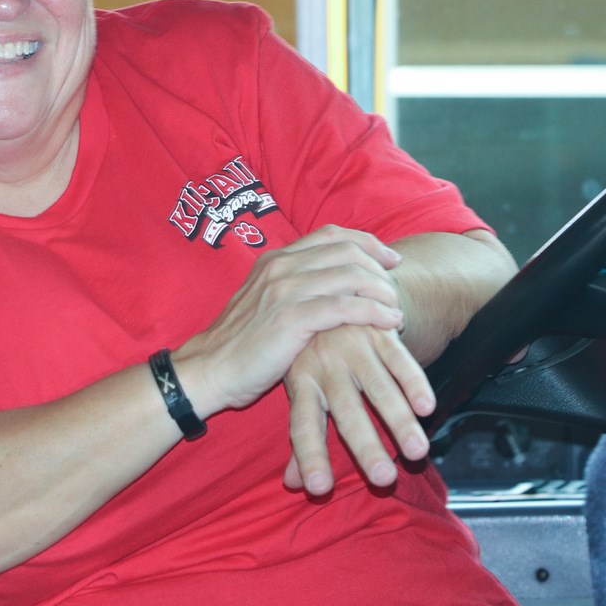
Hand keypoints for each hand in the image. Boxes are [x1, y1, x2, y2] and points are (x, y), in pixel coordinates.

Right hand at [175, 226, 406, 416]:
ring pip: (350, 275)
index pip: (332, 235)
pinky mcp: (291, 319)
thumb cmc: (239, 344)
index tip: (389, 260)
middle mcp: (281, 267)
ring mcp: (285, 291)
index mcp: (275, 260)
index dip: (367, 243)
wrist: (208, 370)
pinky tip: (389, 323)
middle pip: (346, 250)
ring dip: (382, 290)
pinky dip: (374, 312)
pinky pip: (345, 307)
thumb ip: (291, 287)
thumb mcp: (263, 303)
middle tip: (396, 286)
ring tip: (396, 307)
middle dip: (379, 266)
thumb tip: (326, 283)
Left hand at [281, 323, 435, 495]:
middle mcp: (324, 365)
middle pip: (347, 412)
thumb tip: (293, 483)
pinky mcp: (378, 331)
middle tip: (384, 480)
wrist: (333, 292)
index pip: (302, 426)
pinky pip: (399, 359)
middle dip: (366, 447)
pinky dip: (414, 382)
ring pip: (379, 388)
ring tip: (417, 453)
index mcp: (299, 381)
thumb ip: (301, 438)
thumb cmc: (312, 353)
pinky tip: (428, 408)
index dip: (310, 456)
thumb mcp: (300, 387)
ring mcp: (352, 346)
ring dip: (399, 421)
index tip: (319, 489)